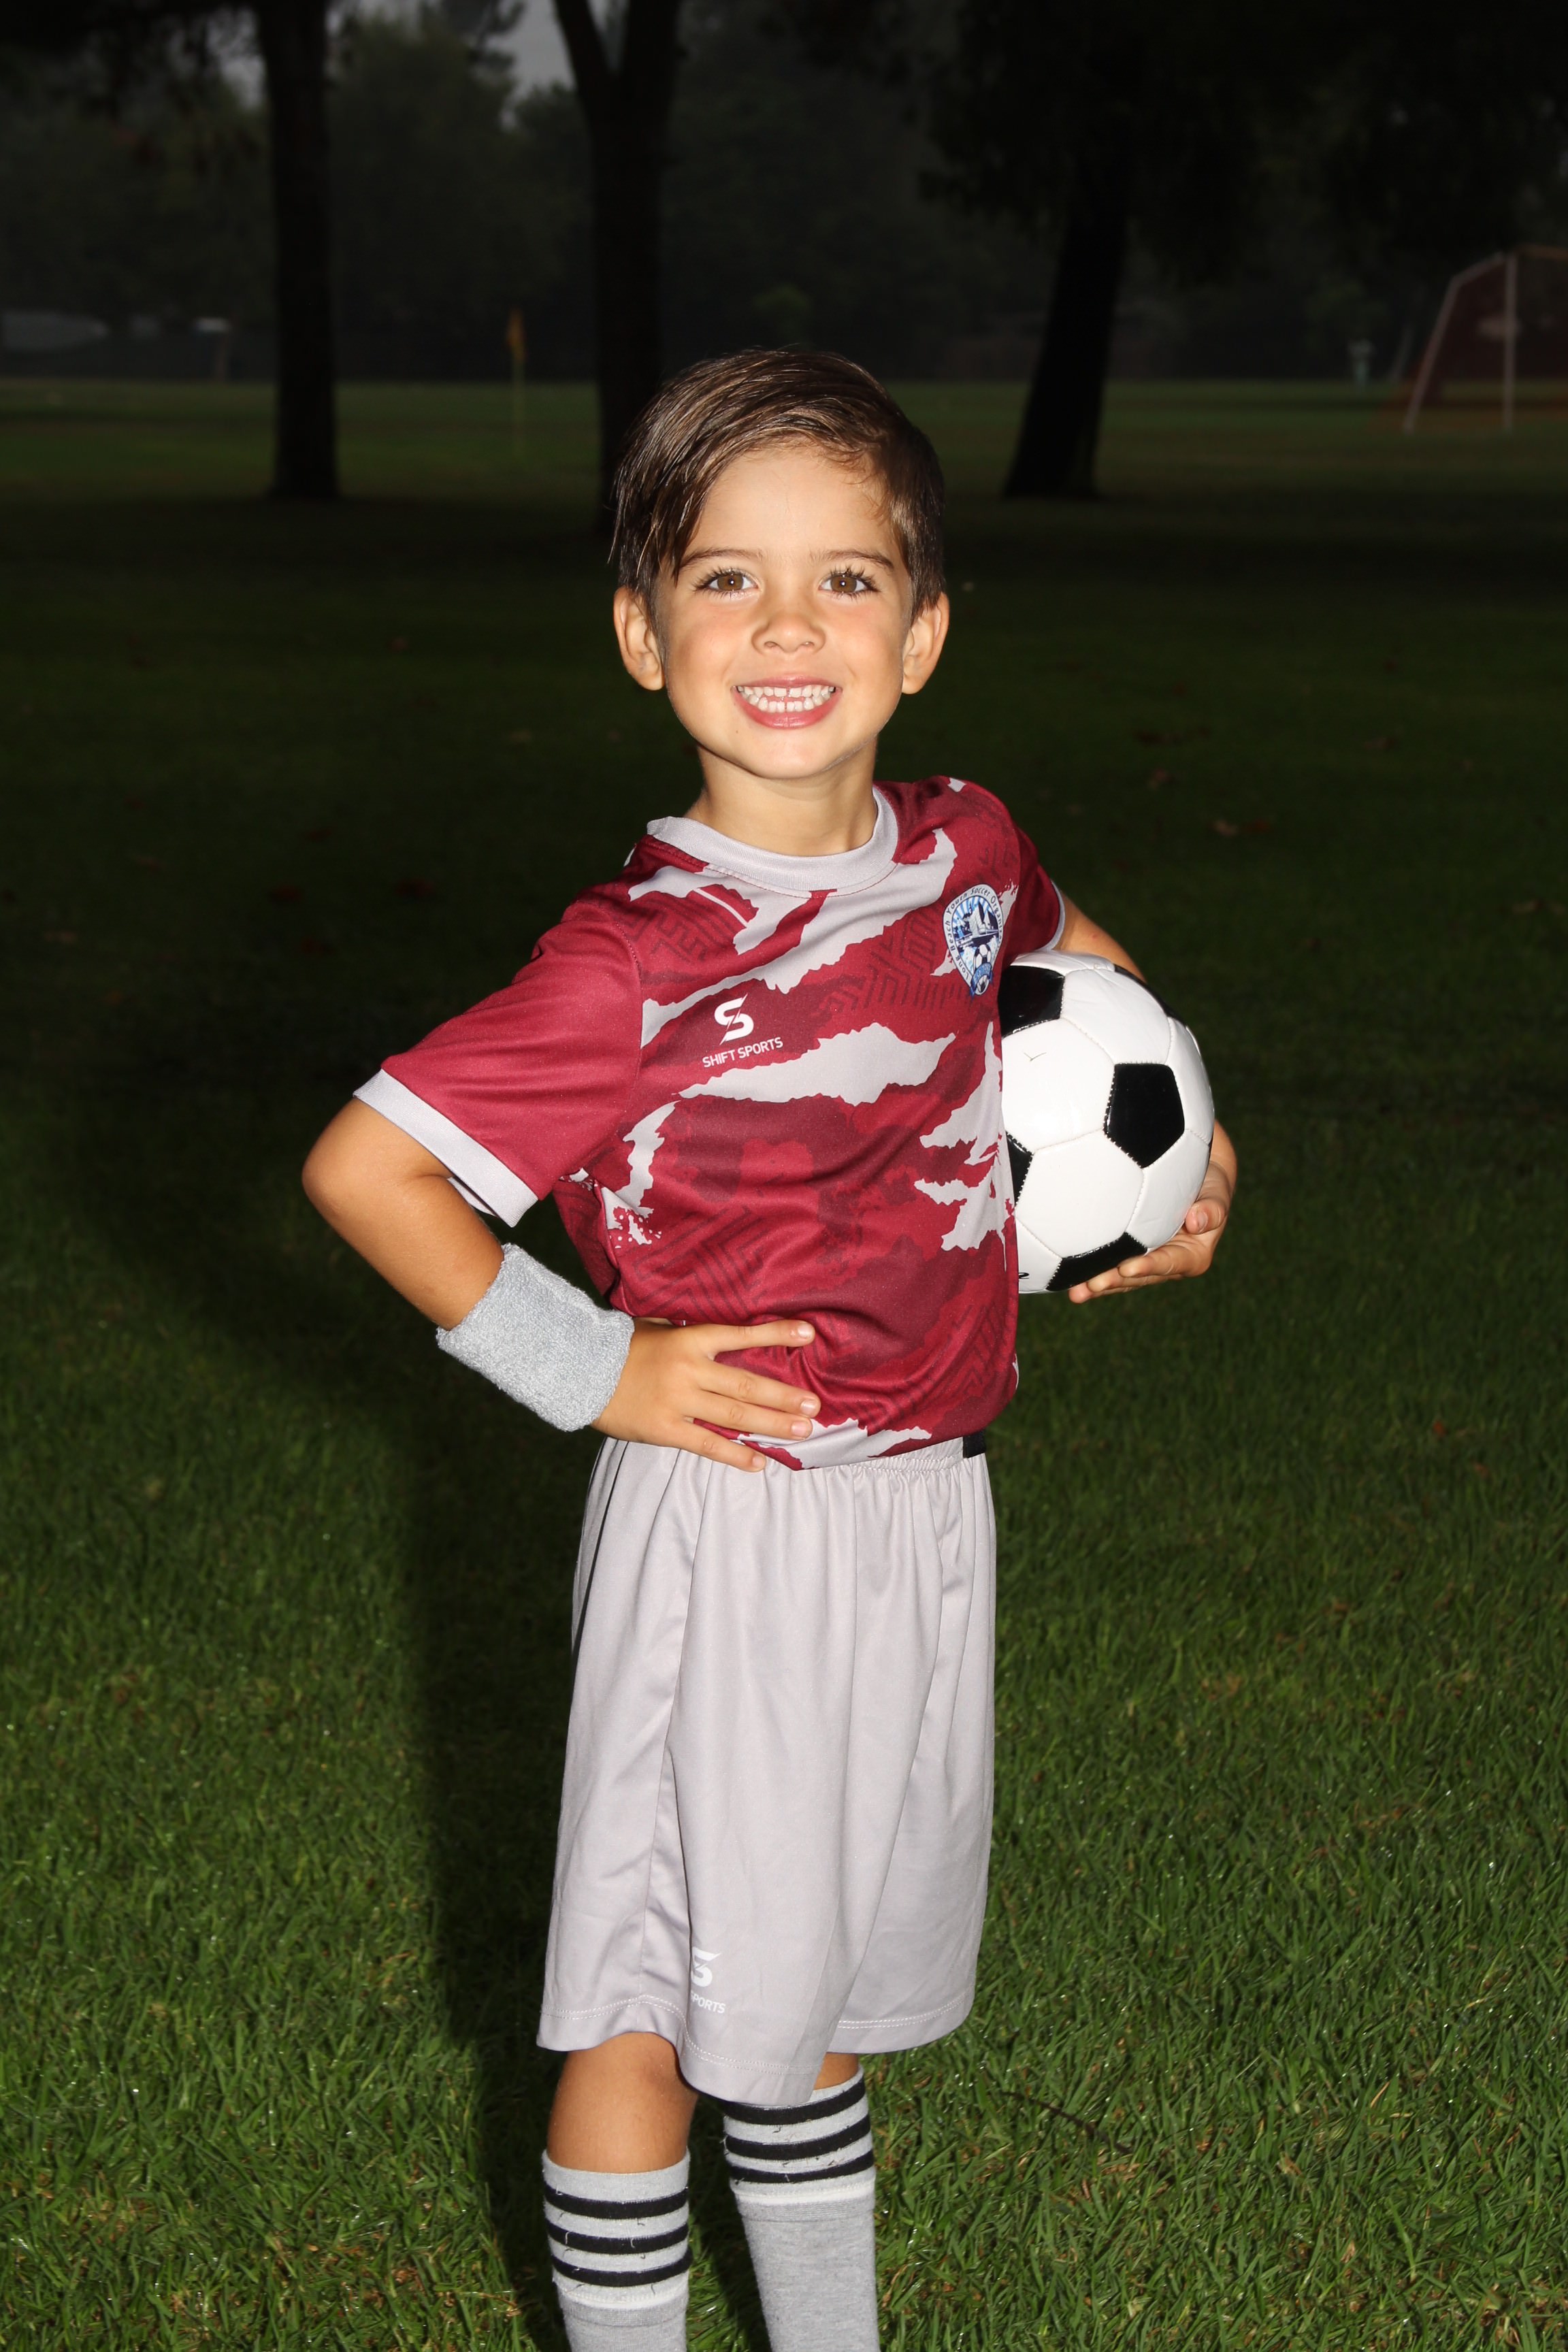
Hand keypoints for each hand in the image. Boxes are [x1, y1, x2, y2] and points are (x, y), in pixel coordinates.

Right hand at [593, 1318, 819, 1470]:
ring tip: (801, 1430)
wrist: (579, 1370)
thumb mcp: (656, 1326)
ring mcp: (679, 1401)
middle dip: (784, 1396)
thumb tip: (718, 1333)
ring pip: (735, 1415)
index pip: (741, 1335)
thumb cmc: (620, 1345)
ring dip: (771, 1423)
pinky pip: (708, 1444)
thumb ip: (687, 1330)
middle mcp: (690, 1369)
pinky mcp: (666, 1429)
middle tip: (815, 1406)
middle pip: (747, 1384)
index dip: (776, 1335)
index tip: (808, 1336)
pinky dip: (736, 1454)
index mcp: (690, 1339)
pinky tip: (760, 1462)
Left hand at [1067, 1123, 1235, 1303]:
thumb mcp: (1217, 1193)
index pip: (1169, 1264)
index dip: (1148, 1267)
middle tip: (1091, 1285)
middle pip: (1139, 1277)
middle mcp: (1167, 1265)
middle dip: (1115, 1282)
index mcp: (1192, 1256)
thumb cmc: (1208, 1184)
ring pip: (1121, 1277)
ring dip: (1098, 1285)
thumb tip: (1198, 1219)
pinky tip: (1067, 1278)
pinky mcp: (1129, 1256)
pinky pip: (1110, 1266)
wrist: (1195, 1180)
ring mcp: (1146, 1262)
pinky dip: (1090, 1272)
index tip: (1127, 1267)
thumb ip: (1212, 1207)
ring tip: (1075, 1293)